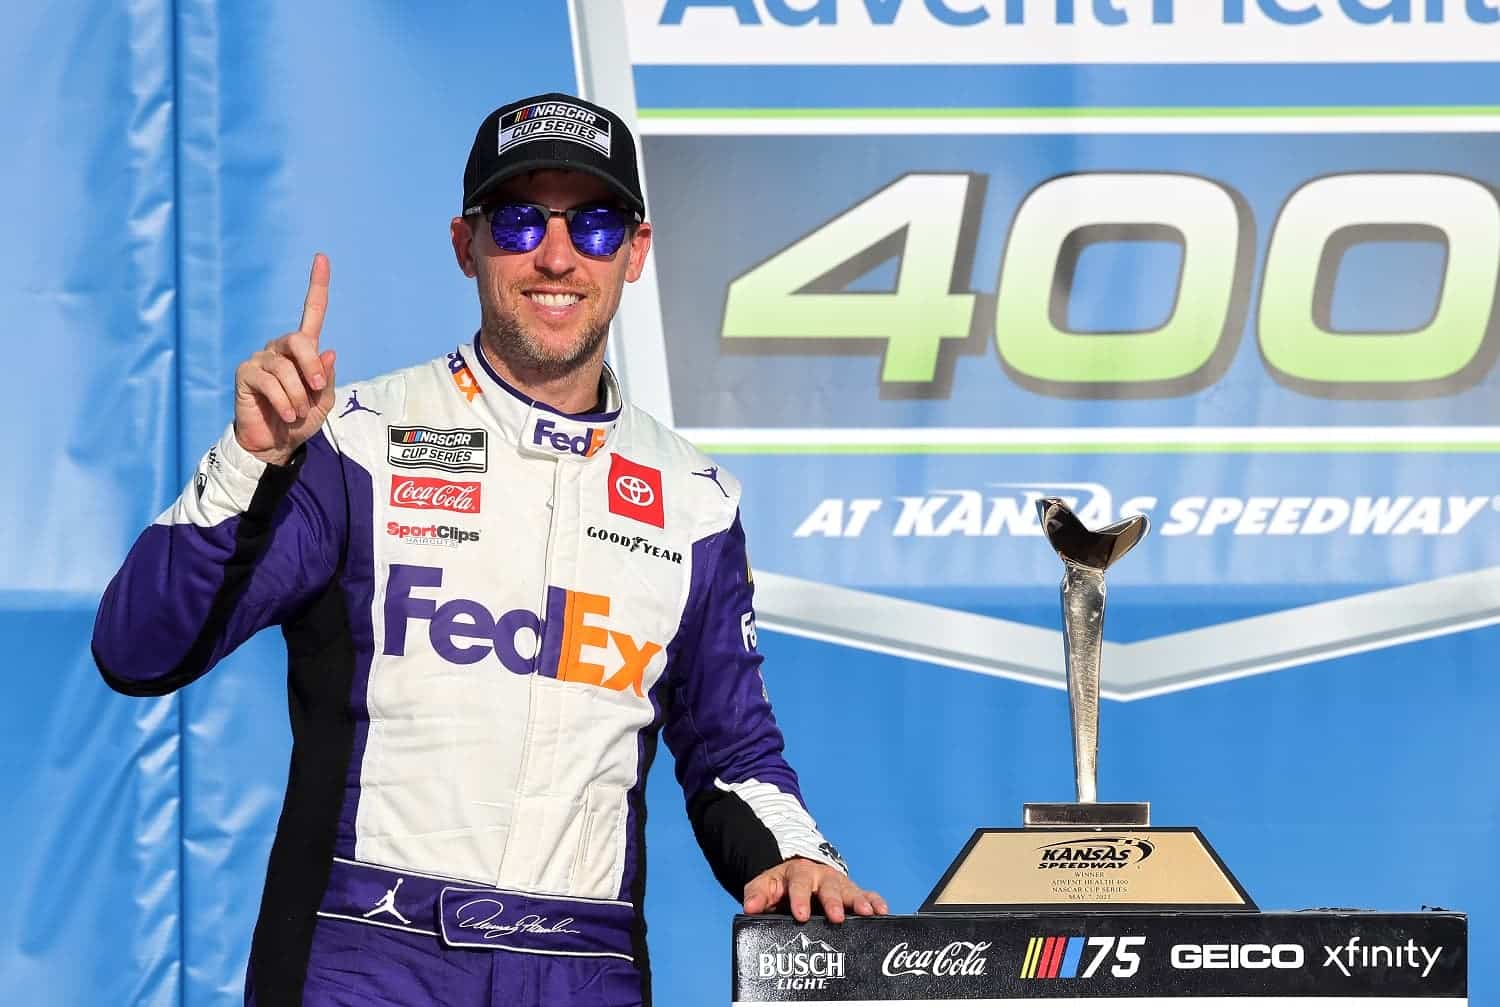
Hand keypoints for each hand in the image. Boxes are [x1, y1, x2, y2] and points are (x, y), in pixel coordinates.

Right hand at [234, 253, 336, 465]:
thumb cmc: (299, 420)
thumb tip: (329, 351)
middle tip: (317, 388)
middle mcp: (280, 349)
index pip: (311, 312)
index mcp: (303, 351)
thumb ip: (326, 378)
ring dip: (298, 394)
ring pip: (285, 368)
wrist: (276, 444)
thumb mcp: (323, 401)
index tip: (322, 258)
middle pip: (300, 339)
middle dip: (312, 366)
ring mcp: (260, 359)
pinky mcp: (245, 374)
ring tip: (297, 412)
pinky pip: (269, 382)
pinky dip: (284, 400)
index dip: (317, 286)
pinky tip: (286, 412)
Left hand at [743, 857, 888, 923]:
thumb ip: (757, 895)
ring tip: (867, 913)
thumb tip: (749, 908)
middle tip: (837, 918)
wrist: (798, 872)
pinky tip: (883, 911)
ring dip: (859, 902)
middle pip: (829, 888)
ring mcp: (838, 884)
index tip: (800, 915)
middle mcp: (821, 877)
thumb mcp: (765, 885)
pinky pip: (867, 894)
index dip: (800, 899)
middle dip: (833, 902)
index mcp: (798, 874)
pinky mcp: (852, 891)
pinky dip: (875, 901)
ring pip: (850, 891)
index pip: (798, 884)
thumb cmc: (782, 885)